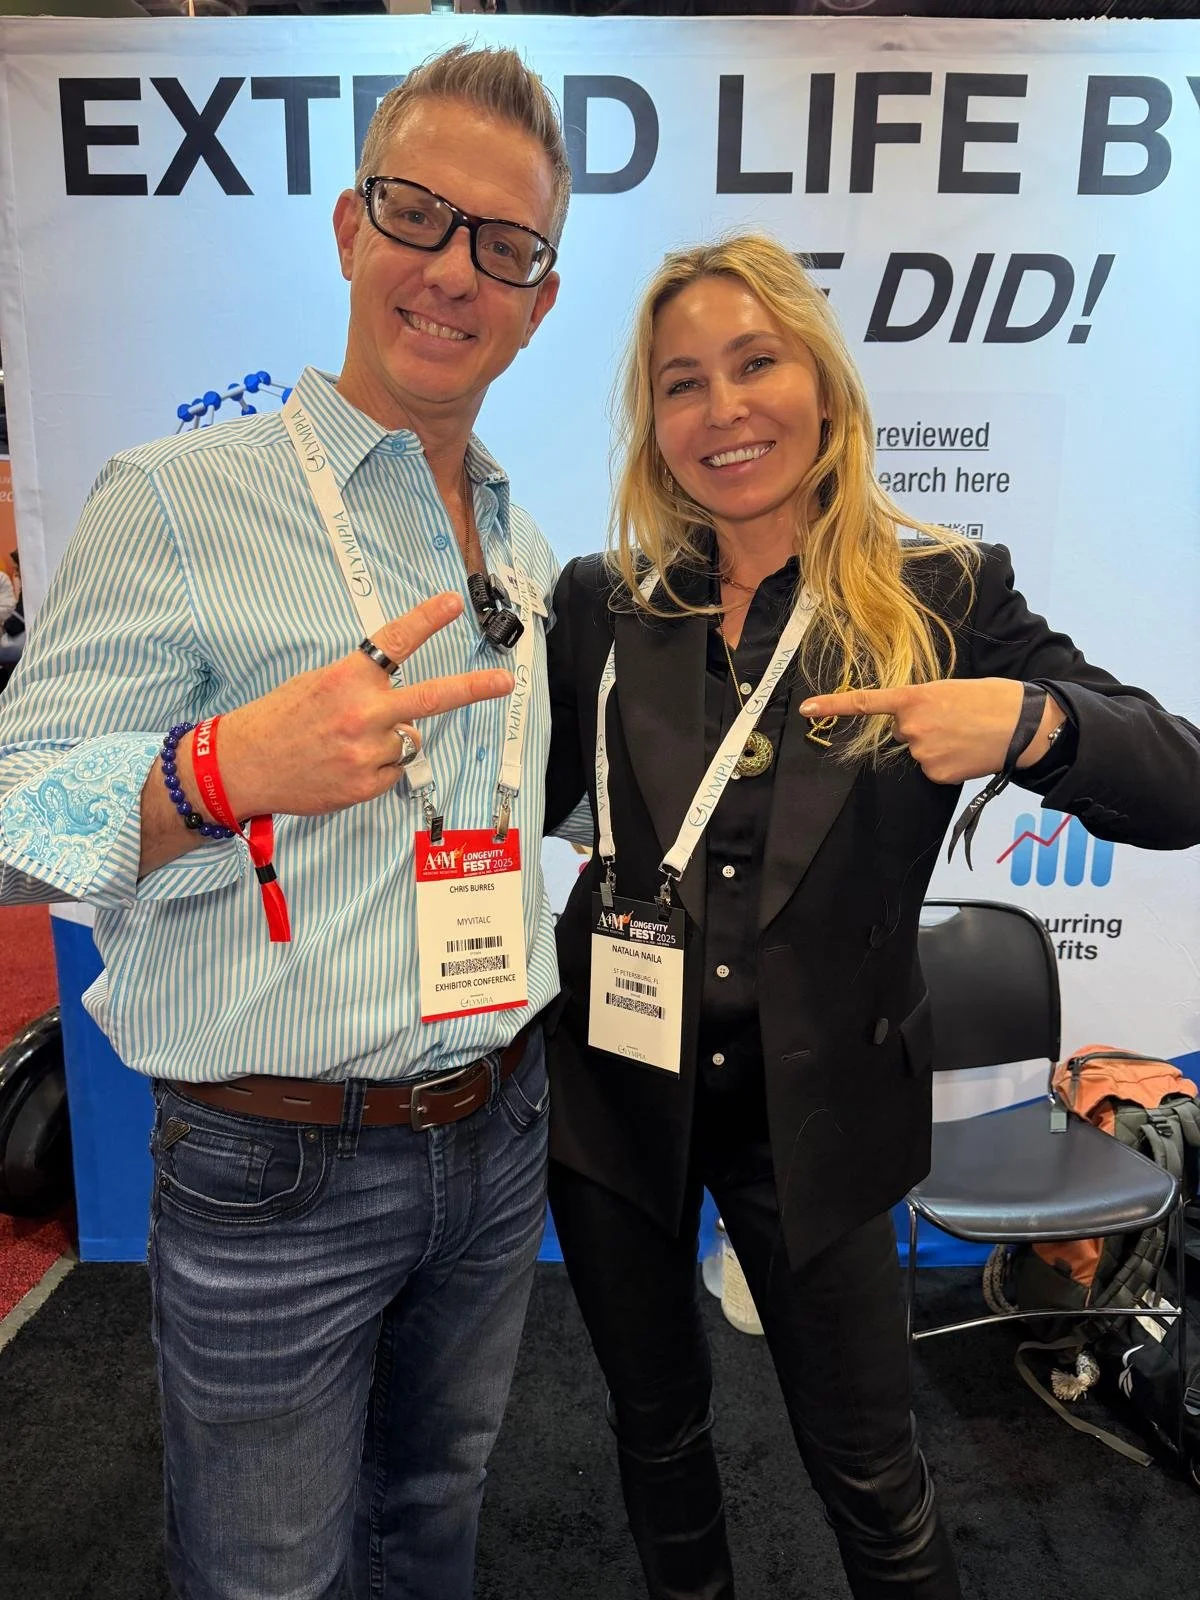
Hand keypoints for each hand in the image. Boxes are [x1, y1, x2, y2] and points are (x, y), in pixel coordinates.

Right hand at [191, 593, 512, 818]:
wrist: (243, 766)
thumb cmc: (278, 719)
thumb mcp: (315, 684)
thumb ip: (360, 685)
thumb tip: (400, 697)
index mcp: (346, 679)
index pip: (394, 642)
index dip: (427, 620)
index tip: (453, 603)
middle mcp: (361, 714)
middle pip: (431, 699)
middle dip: (473, 688)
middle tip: (505, 681)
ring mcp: (366, 752)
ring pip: (408, 740)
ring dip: (391, 740)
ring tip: (348, 743)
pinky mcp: (366, 784)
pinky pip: (394, 769)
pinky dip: (379, 766)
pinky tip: (345, 763)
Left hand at [798, 679, 1063, 784]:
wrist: (1025, 726)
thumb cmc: (992, 699)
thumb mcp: (951, 689)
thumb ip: (922, 703)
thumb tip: (909, 724)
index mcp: (914, 698)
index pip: (864, 702)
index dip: (833, 705)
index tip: (807, 709)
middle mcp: (911, 727)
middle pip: (902, 730)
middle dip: (921, 725)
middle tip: (955, 717)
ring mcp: (922, 753)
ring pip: (917, 750)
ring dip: (936, 743)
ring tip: (966, 733)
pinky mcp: (936, 774)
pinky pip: (931, 768)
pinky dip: (946, 761)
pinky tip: (967, 751)